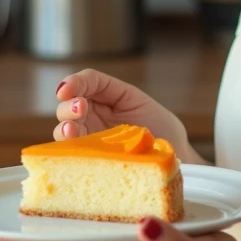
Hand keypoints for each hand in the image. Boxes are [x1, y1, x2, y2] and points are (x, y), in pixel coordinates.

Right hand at [54, 69, 191, 161]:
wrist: (175, 154)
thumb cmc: (160, 126)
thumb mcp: (138, 102)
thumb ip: (116, 94)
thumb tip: (89, 95)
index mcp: (106, 95)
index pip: (86, 83)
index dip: (74, 83)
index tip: (66, 90)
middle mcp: (94, 114)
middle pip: (69, 105)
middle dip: (69, 106)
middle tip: (79, 108)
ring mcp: (91, 136)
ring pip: (65, 128)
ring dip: (64, 127)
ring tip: (70, 131)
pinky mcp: (92, 158)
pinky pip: (73, 153)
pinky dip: (68, 149)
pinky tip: (71, 147)